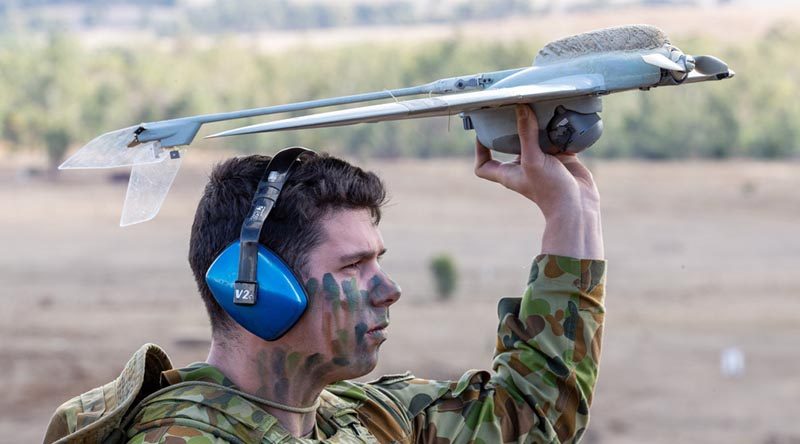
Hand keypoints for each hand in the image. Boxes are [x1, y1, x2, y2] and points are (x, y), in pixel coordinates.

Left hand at [474, 105, 603, 258]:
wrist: (578, 206)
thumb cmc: (550, 190)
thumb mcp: (533, 160)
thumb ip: (526, 134)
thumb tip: (520, 108)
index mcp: (508, 172)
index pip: (484, 165)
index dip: (480, 151)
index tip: (483, 133)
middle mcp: (524, 166)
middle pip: (511, 144)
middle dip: (512, 127)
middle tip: (513, 108)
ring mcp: (543, 162)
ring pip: (536, 139)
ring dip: (538, 125)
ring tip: (538, 106)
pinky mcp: (561, 158)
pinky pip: (556, 139)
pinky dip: (558, 129)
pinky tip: (560, 117)